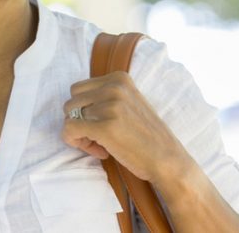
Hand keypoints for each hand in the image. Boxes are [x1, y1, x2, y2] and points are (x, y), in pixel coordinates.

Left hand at [61, 71, 187, 182]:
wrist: (168, 160)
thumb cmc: (145, 136)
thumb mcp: (129, 103)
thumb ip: (106, 96)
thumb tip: (71, 106)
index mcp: (119, 78)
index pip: (78, 89)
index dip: (83, 109)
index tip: (100, 124)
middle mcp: (114, 87)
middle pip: (71, 102)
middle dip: (79, 121)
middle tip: (98, 137)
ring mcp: (109, 106)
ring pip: (69, 117)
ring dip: (80, 134)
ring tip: (102, 144)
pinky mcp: (104, 127)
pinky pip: (69, 130)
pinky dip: (75, 142)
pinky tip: (99, 151)